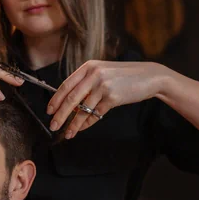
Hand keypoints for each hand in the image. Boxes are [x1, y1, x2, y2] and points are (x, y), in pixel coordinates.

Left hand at [46, 59, 169, 137]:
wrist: (149, 77)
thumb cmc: (125, 76)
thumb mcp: (103, 73)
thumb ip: (87, 84)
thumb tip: (70, 104)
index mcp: (88, 67)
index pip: (66, 85)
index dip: (55, 99)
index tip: (49, 110)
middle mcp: (94, 74)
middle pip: (70, 98)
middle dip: (60, 114)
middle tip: (53, 125)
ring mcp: (103, 85)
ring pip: (82, 109)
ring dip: (73, 124)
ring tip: (67, 133)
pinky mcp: (112, 97)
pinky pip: (95, 114)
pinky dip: (87, 123)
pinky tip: (81, 129)